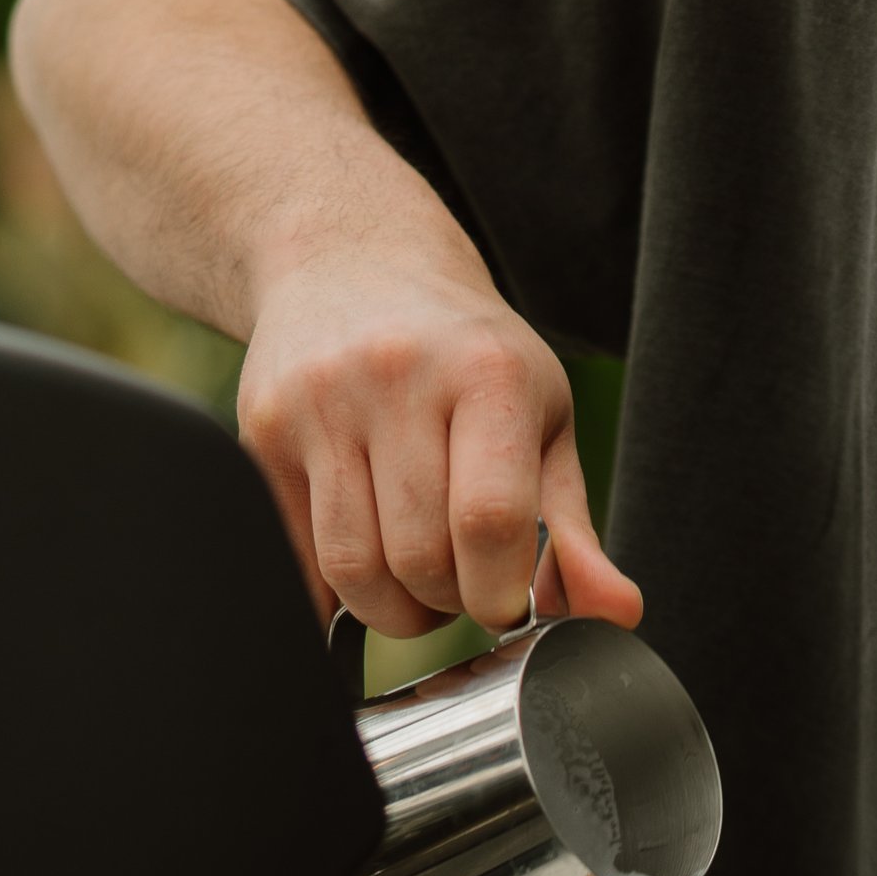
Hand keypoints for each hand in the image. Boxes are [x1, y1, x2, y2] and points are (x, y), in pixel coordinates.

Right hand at [238, 244, 642, 639]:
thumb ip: (574, 530)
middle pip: (420, 557)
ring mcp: (317, 403)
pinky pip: (298, 561)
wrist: (350, 262)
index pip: (489, 521)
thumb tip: (617, 612)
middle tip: (460, 578)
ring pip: (354, 569)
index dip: (499, 592)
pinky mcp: (259, 433)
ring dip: (392, 606)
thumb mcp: (540, 421)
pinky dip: (335, 591)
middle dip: (448, 600)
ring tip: (414, 577)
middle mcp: (394, 377)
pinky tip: (364, 560)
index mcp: (485, 372)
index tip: (503, 601)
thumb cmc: (464, 355)